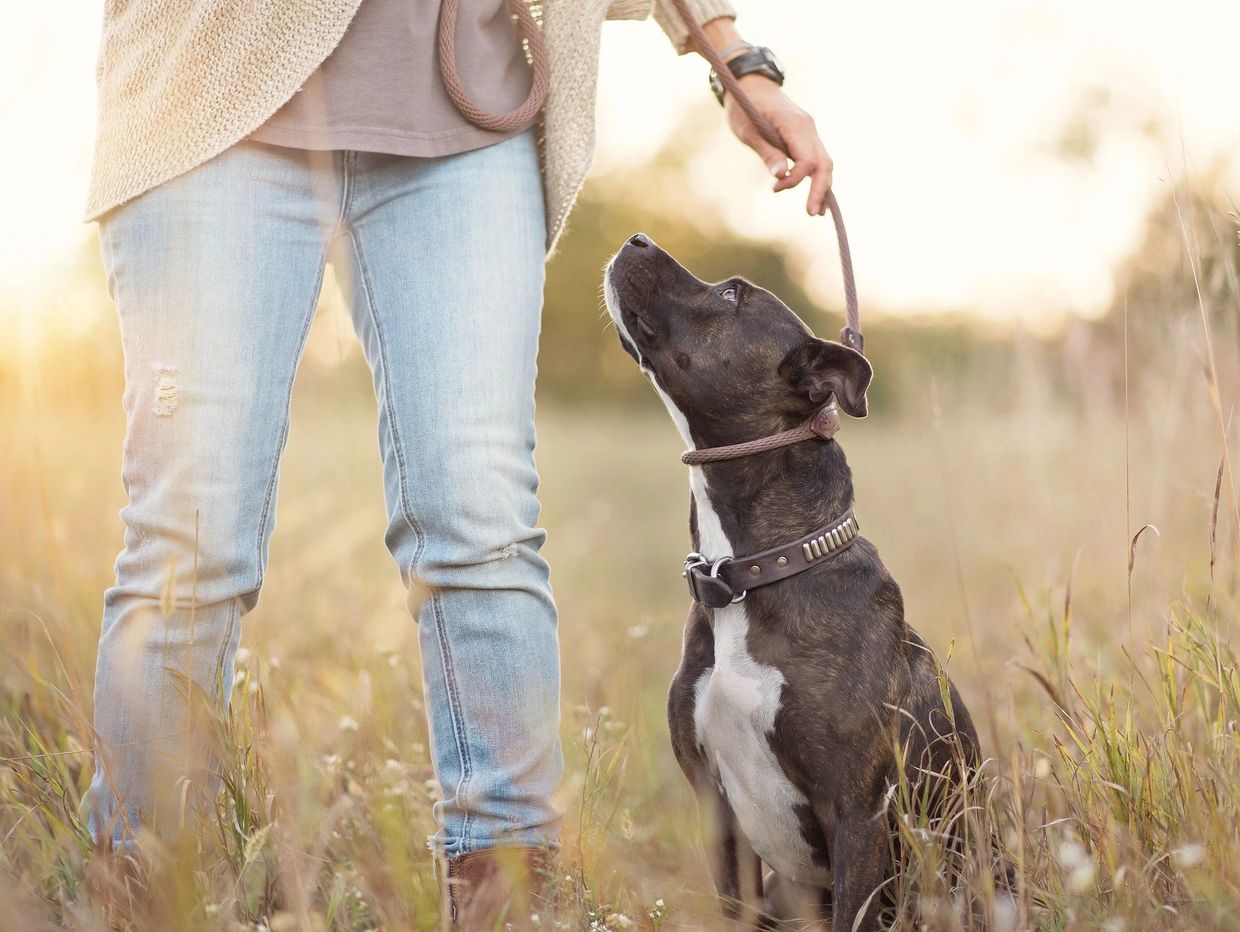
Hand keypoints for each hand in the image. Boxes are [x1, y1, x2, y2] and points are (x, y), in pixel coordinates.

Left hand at [724, 75, 833, 215]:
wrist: (750, 86)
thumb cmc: (745, 107)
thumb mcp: (749, 131)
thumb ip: (767, 152)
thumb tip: (781, 175)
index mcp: (794, 124)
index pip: (807, 159)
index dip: (795, 179)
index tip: (775, 188)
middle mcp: (808, 127)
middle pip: (824, 163)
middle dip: (820, 189)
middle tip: (812, 214)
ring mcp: (810, 131)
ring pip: (825, 162)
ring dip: (822, 186)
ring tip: (817, 211)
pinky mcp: (806, 136)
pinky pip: (817, 158)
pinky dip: (818, 177)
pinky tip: (818, 195)